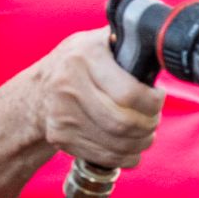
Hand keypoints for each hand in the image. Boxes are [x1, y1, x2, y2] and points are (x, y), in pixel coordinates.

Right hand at [37, 27, 163, 169]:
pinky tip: (132, 148)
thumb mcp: (97, 41)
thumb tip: (161, 45)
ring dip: (140, 143)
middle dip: (148, 125)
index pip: (129, 93)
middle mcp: (69, 86)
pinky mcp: (61, 137)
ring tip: (146, 134)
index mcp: (85, 57)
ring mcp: (62, 115)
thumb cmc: (78, 63)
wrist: (37, 90)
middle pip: (123, 122)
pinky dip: (125, 157)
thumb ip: (127, 41)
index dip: (152, 102)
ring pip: (116, 143)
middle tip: (154, 119)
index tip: (158, 97)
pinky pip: (103, 156)